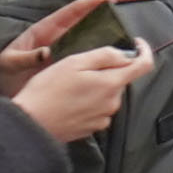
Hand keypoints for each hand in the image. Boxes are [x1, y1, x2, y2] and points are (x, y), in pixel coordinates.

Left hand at [0, 0, 126, 99]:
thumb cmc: (1, 71)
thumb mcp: (10, 62)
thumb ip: (26, 58)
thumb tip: (46, 53)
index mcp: (44, 31)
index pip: (71, 12)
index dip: (89, 3)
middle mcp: (57, 39)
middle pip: (85, 24)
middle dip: (104, 19)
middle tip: (123, 21)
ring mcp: (62, 52)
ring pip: (87, 42)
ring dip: (104, 41)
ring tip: (123, 42)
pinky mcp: (64, 66)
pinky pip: (84, 59)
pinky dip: (96, 59)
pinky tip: (110, 63)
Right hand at [11, 39, 153, 143]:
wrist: (29, 124)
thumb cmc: (47, 91)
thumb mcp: (74, 63)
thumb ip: (104, 56)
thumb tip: (126, 54)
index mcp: (111, 84)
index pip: (144, 65)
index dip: (143, 51)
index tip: (136, 43)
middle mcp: (113, 103)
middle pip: (121, 79)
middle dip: (108, 70)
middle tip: (81, 67)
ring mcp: (103, 118)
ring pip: (108, 94)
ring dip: (96, 87)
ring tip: (70, 86)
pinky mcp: (92, 128)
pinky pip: (98, 109)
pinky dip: (89, 102)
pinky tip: (69, 101)